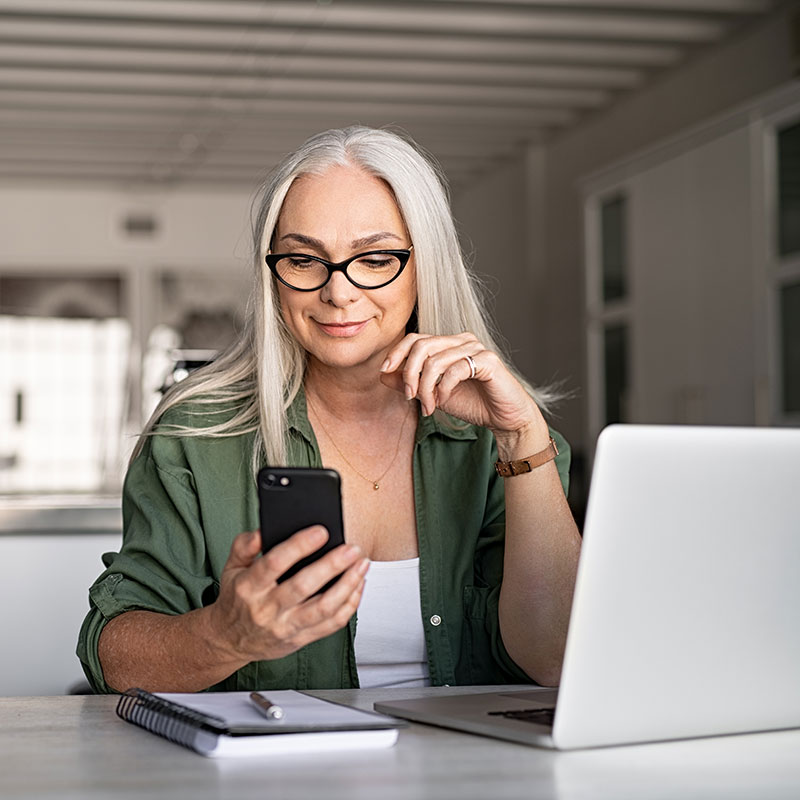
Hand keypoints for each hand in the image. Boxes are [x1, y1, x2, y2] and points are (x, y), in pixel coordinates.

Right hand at [208, 527, 368, 663]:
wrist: (229, 641)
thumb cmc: (236, 599)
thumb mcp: (231, 567)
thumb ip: (244, 545)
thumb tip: (262, 530)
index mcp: (249, 587)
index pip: (274, 563)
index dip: (299, 546)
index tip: (321, 532)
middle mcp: (267, 609)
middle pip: (304, 586)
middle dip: (332, 565)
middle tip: (351, 548)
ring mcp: (285, 627)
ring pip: (323, 608)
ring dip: (347, 585)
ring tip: (362, 564)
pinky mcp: (301, 639)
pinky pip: (331, 624)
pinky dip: (350, 605)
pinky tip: (358, 585)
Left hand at [380, 332, 546, 442]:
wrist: (504, 419)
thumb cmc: (473, 404)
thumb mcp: (434, 394)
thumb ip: (410, 383)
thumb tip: (384, 374)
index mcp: (449, 344)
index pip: (416, 338)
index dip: (397, 352)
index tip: (385, 370)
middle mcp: (462, 340)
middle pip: (422, 345)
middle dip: (410, 373)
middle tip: (410, 397)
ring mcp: (476, 348)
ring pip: (436, 360)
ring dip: (426, 388)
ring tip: (429, 406)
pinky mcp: (488, 361)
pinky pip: (455, 370)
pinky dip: (444, 388)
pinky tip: (443, 401)